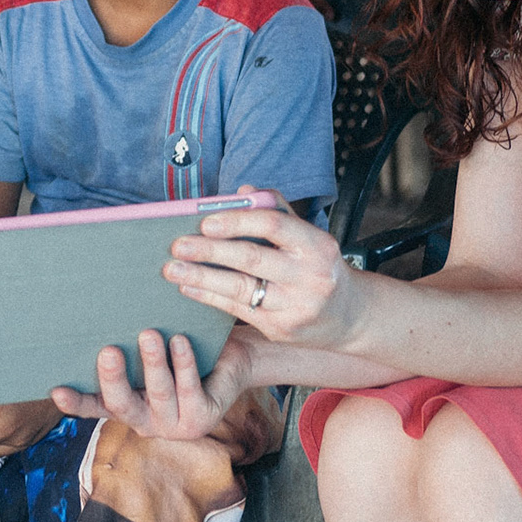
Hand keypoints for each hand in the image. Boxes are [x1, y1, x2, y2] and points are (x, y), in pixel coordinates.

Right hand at [51, 326, 259, 441]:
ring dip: (153, 363)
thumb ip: (127, 345)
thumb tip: (95, 310)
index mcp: (128, 407)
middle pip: (122, 403)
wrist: (232, 363)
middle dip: (114, 378)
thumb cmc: (183, 350)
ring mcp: (175, 425)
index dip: (75, 402)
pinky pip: (190, 388)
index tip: (56, 390)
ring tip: (148, 334)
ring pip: (159, 393)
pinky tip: (179, 341)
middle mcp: (147, 421)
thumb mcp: (151, 351)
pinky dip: (183, 363)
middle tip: (109, 351)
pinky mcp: (202, 419)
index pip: (95, 405)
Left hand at [163, 190, 356, 348]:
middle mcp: (310, 276)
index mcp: (317, 245)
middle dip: (210, 251)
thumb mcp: (310, 237)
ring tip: (172, 269)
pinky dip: (209, 297)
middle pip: (252, 258)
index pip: (273, 225)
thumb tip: (243, 192)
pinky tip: (189, 288)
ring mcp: (296, 305)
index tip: (206, 221)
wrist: (350, 316)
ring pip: (240, 288)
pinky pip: (238, 310)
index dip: (237, 221)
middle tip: (177, 244)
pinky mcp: (281, 328)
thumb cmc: (319, 267)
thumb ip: (277, 212)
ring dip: (201, 277)